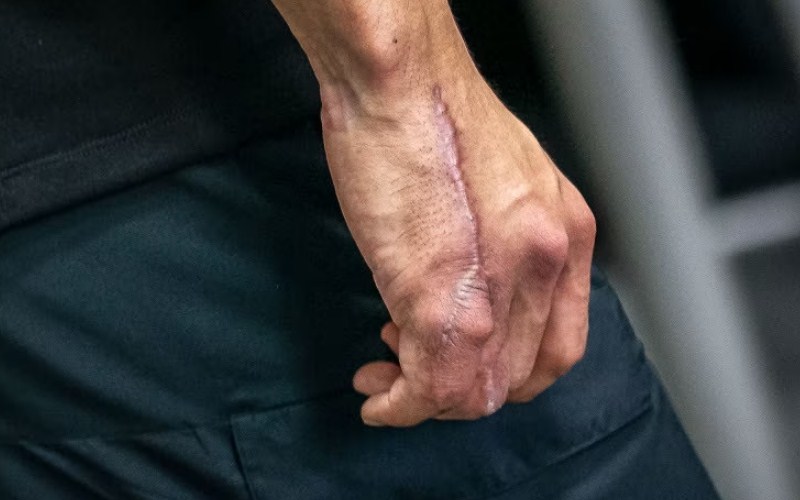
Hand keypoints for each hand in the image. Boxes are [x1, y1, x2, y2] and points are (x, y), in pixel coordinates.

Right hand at [272, 0, 594, 426]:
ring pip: (474, 393)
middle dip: (463, 392)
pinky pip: (428, 386)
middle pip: (516, 378)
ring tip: (388, 378)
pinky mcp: (437, 299)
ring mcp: (497, 286)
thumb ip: (504, 248)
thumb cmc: (435, 117)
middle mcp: (545, 266)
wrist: (399, 79)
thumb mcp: (502, 183)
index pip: (558, 347)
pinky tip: (377, 393)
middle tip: (417, 374)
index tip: (469, 369)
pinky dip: (400, 405)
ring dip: (426, 402)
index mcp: (566, 236)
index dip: (510, 374)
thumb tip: (470, 293)